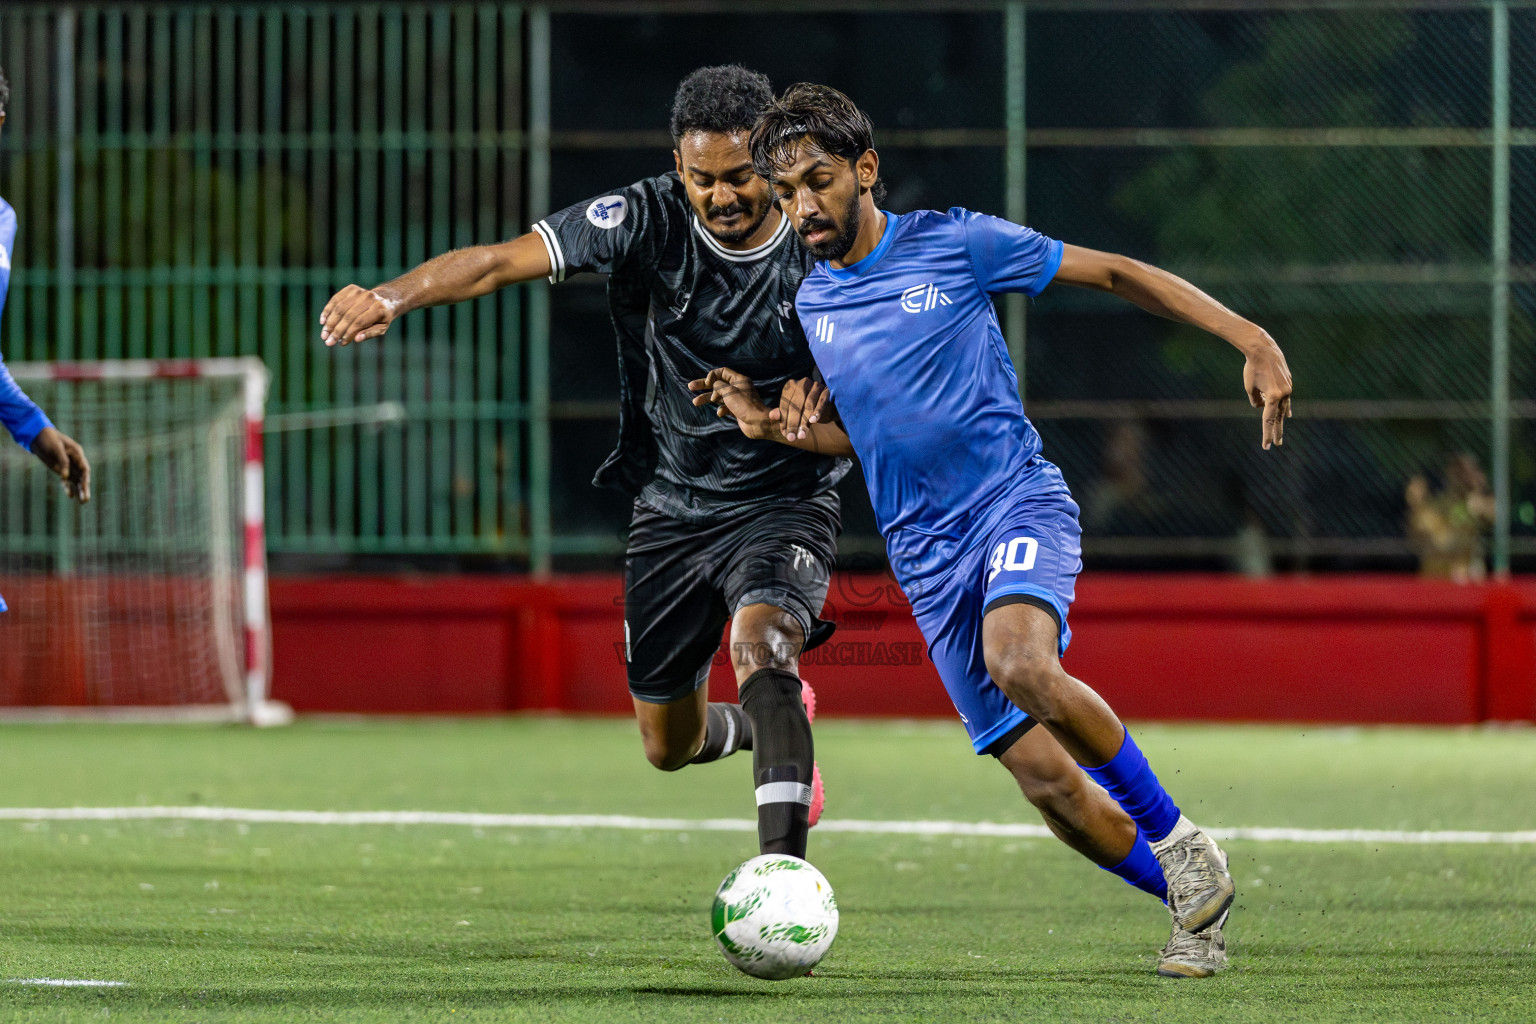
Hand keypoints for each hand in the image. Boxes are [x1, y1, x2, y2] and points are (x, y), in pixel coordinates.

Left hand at [31, 426, 90, 502]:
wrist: (38, 437)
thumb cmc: (49, 439)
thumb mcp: (56, 448)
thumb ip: (62, 462)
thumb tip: (65, 477)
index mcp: (77, 454)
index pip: (84, 468)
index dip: (85, 478)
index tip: (85, 486)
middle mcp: (75, 461)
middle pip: (82, 477)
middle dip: (84, 488)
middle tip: (86, 499)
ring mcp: (68, 466)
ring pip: (76, 481)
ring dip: (79, 490)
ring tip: (82, 502)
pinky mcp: (61, 470)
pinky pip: (66, 481)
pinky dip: (68, 488)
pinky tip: (70, 496)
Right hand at [320, 285, 402, 346]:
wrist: (385, 299)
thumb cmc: (382, 318)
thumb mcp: (382, 328)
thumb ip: (370, 333)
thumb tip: (356, 339)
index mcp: (378, 309)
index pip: (360, 322)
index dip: (349, 333)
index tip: (341, 343)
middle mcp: (369, 298)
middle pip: (348, 315)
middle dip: (337, 330)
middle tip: (328, 342)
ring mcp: (359, 291)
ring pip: (340, 308)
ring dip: (330, 322)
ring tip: (324, 335)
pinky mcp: (351, 288)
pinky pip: (336, 300)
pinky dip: (328, 311)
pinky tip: (323, 322)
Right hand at [688, 368, 771, 437]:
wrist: (758, 423)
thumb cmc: (745, 405)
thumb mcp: (729, 392)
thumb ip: (718, 386)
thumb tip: (713, 386)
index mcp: (739, 380)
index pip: (722, 372)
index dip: (712, 375)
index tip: (708, 383)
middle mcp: (738, 388)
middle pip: (718, 384)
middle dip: (704, 386)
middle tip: (691, 386)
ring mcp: (737, 399)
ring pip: (719, 396)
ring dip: (708, 398)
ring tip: (695, 402)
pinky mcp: (736, 410)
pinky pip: (724, 407)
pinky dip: (721, 409)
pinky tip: (720, 413)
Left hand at [769, 377, 829, 441]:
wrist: (828, 407)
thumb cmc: (806, 410)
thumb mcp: (794, 412)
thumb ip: (783, 413)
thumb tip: (771, 416)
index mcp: (790, 386)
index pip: (785, 404)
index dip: (784, 420)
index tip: (785, 435)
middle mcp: (802, 383)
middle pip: (795, 405)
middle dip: (793, 423)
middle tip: (792, 438)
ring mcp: (815, 385)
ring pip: (808, 404)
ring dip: (804, 421)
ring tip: (802, 435)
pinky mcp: (827, 390)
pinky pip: (821, 401)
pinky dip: (817, 411)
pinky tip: (813, 421)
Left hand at [1241, 333, 1292, 449]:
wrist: (1263, 349)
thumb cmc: (1252, 368)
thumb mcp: (1249, 387)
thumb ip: (1256, 401)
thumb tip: (1261, 407)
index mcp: (1273, 396)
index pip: (1268, 420)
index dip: (1266, 434)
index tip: (1266, 446)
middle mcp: (1283, 394)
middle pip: (1278, 417)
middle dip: (1276, 431)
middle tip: (1277, 444)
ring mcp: (1288, 388)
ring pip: (1283, 407)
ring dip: (1280, 420)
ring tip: (1279, 434)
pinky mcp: (1288, 382)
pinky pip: (1287, 399)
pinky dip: (1286, 407)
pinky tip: (1289, 415)